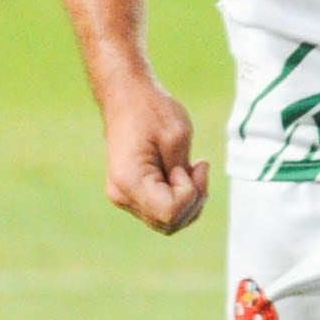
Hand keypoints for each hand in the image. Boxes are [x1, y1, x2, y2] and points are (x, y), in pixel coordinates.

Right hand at [99, 78, 207, 232]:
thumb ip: (184, 175)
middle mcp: (121, 195)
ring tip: (192, 168)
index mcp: (129, 182)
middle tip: (198, 167)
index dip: (189, 194)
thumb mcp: (177, 137)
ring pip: (168, 221)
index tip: (188, 167)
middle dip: (193, 199)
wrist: (127, 96)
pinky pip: (163, 210)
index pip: (169, 213)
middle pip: (170, 222)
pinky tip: (183, 174)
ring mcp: (124, 196)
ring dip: (189, 200)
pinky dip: (180, 198)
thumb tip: (186, 201)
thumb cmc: (151, 111)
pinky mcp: (132, 193)